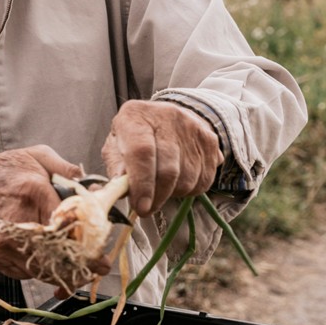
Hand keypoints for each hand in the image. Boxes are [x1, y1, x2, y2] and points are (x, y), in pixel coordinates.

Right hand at [0, 145, 93, 280]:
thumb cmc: (4, 171)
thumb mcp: (37, 156)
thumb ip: (67, 170)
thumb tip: (96, 187)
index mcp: (33, 191)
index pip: (66, 226)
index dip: (86, 244)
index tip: (100, 257)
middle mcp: (18, 219)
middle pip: (57, 254)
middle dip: (79, 265)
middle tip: (96, 268)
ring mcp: (3, 240)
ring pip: (42, 269)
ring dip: (62, 272)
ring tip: (77, 269)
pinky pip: (25, 272)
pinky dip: (40, 270)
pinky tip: (48, 262)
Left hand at [102, 100, 223, 216]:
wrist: (165, 117)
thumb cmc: (134, 136)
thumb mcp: (115, 146)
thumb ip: (116, 168)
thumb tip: (121, 191)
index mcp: (136, 116)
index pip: (142, 152)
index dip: (142, 184)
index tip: (140, 207)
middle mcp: (168, 117)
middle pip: (168, 170)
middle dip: (157, 197)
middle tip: (146, 208)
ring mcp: (193, 128)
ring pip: (187, 179)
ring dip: (172, 194)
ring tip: (160, 188)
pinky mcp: (210, 140)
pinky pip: (204, 180)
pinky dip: (189, 190)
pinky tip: (176, 182)